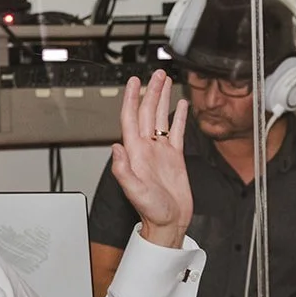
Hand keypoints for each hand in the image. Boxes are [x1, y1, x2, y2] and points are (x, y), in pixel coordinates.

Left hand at [111, 70, 191, 247]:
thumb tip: (115, 148)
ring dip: (162, 99)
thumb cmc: (151, 211)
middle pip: (146, 112)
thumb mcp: (135, 191)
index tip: (134, 82)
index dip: (131, 98)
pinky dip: (179, 117)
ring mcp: (160, 151)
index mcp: (136, 152)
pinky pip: (176, 131)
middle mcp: (146, 148)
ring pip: (160, 118)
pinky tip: (180, 105)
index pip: (130, 118)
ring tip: (165, 81)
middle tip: (156, 74)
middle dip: (151, 92)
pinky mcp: (174, 157)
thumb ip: (123, 170)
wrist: (169, 222)